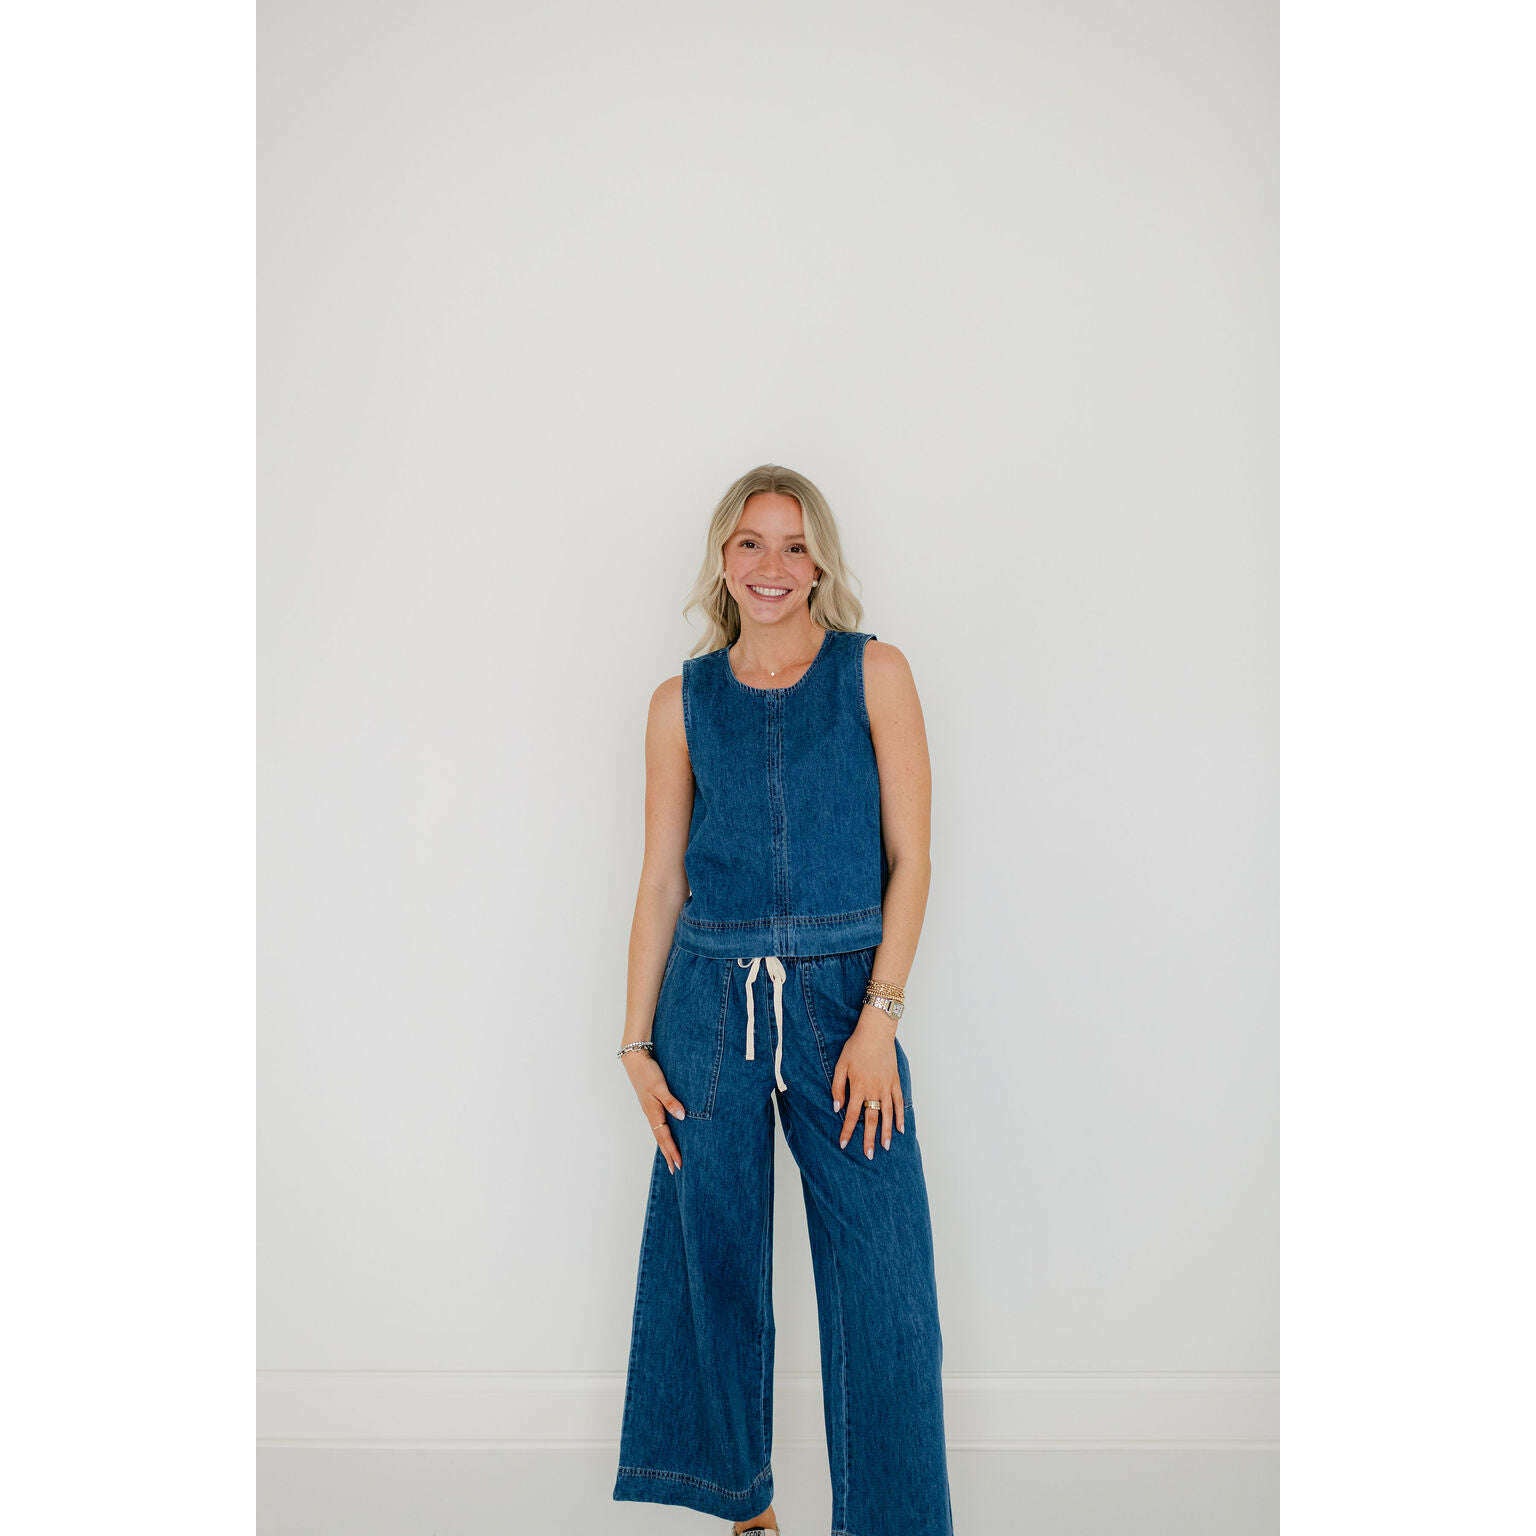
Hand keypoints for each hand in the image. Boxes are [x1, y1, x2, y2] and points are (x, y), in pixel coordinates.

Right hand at [622, 1050, 686, 1172]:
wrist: (635, 1059)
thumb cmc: (647, 1071)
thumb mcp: (660, 1086)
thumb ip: (671, 1101)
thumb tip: (682, 1117)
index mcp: (653, 1112)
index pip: (665, 1137)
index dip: (672, 1151)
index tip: (679, 1165)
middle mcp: (651, 1114)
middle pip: (661, 1139)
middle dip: (668, 1154)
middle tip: (676, 1170)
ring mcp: (650, 1109)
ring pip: (659, 1132)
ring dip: (666, 1146)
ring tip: (672, 1157)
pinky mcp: (651, 1103)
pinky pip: (658, 1124)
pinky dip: (664, 1134)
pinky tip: (667, 1134)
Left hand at [831, 1009, 904, 1156]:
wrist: (876, 1032)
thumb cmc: (855, 1047)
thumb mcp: (840, 1065)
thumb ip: (837, 1087)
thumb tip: (836, 1106)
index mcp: (858, 1087)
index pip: (851, 1115)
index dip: (847, 1131)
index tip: (844, 1144)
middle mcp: (874, 1090)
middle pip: (872, 1120)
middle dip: (869, 1139)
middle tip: (869, 1155)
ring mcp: (886, 1087)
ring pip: (887, 1114)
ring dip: (886, 1132)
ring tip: (886, 1147)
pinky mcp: (895, 1082)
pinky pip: (899, 1102)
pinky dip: (900, 1116)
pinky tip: (900, 1129)